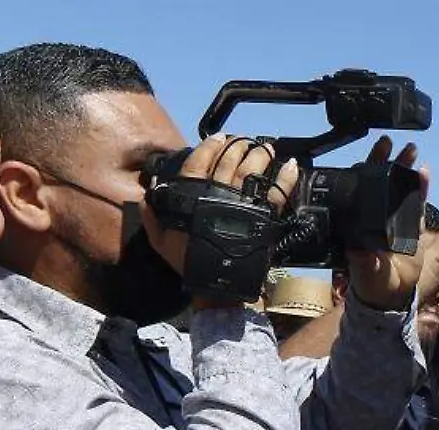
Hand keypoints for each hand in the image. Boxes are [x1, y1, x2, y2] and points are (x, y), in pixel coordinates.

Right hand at [144, 135, 298, 289]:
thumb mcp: (161, 239)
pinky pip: (277, 193)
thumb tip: (147, 193)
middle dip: (239, 146)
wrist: (217, 283)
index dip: (210, 146)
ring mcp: (243, 204)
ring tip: (266, 148)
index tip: (220, 137)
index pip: (200, 161)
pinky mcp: (264, 216)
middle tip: (246, 140)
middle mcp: (219, 194)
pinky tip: (292, 166)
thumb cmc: (189, 260)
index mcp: (193, 196)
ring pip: (253, 171)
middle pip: (230, 161)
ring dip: (261, 155)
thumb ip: (152, 214)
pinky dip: (286, 178)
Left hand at [345, 137, 429, 310]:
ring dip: (405, 168)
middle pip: (381, 182)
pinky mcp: (412, 227)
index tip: (376, 151)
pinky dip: (420, 187)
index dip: (368, 167)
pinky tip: (424, 171)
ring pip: (399, 188)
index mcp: (363, 221)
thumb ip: (364, 264)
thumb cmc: (373, 284)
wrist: (390, 297)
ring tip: (411, 149)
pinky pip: (416, 202)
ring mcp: (395, 220)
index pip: (364, 187)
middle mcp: (377, 216)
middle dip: (387, 160)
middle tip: (392, 143)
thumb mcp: (366, 274)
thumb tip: (361, 252)